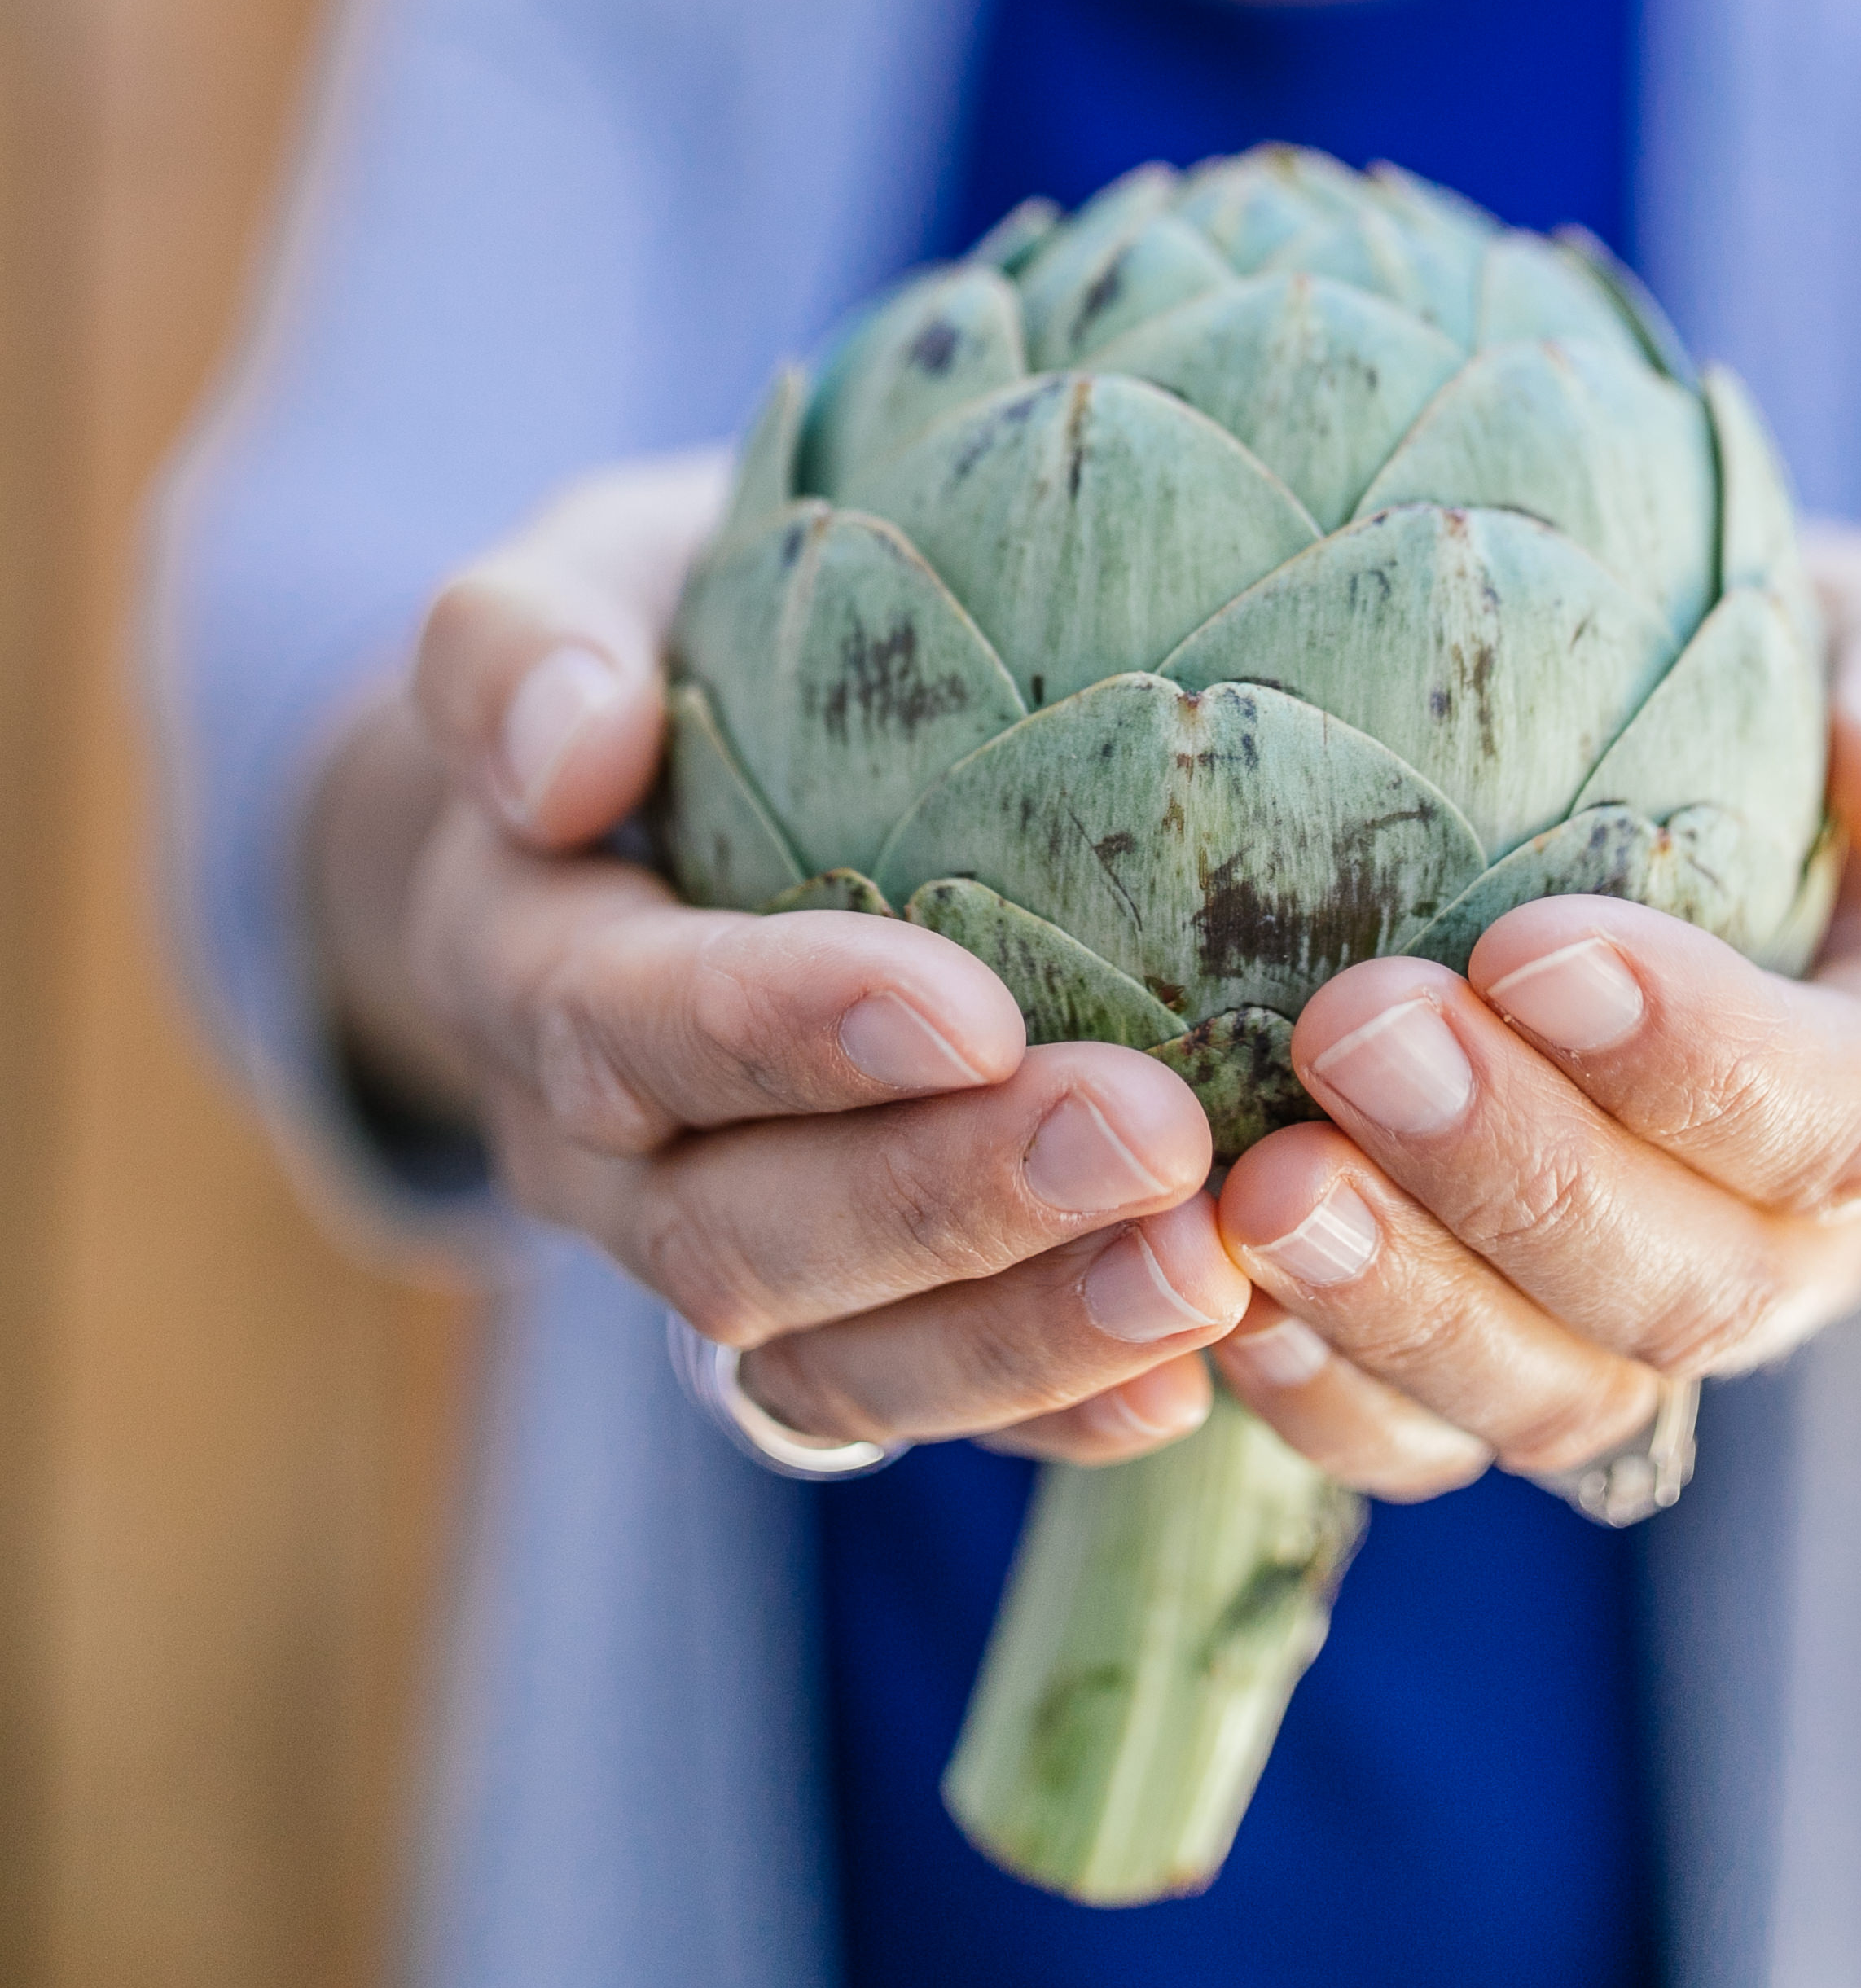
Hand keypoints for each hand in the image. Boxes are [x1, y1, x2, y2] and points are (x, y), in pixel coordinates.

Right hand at [309, 457, 1248, 1466]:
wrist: (625, 792)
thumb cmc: (651, 641)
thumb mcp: (580, 582)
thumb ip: (528, 641)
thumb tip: (565, 755)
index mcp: (526, 957)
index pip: (630, 1024)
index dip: (786, 1032)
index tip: (970, 1011)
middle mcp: (594, 1149)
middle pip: (738, 1231)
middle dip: (946, 1200)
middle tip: (1156, 1139)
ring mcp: (705, 1251)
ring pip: (829, 1358)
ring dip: (1019, 1334)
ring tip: (1206, 1276)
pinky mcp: (823, 1312)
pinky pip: (912, 1399)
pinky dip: (1048, 1405)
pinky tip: (1200, 1373)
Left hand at [1205, 528, 1860, 1499]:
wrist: (1743, 834)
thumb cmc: (1813, 712)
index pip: (1841, 1112)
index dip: (1695, 1056)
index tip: (1531, 946)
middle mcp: (1800, 1237)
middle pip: (1689, 1283)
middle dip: (1516, 1175)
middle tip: (1356, 1033)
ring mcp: (1649, 1319)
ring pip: (1560, 1393)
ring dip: (1406, 1306)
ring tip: (1262, 1192)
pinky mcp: (1512, 1357)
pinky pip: (1437, 1440)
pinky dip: (1333, 1397)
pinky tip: (1219, 1299)